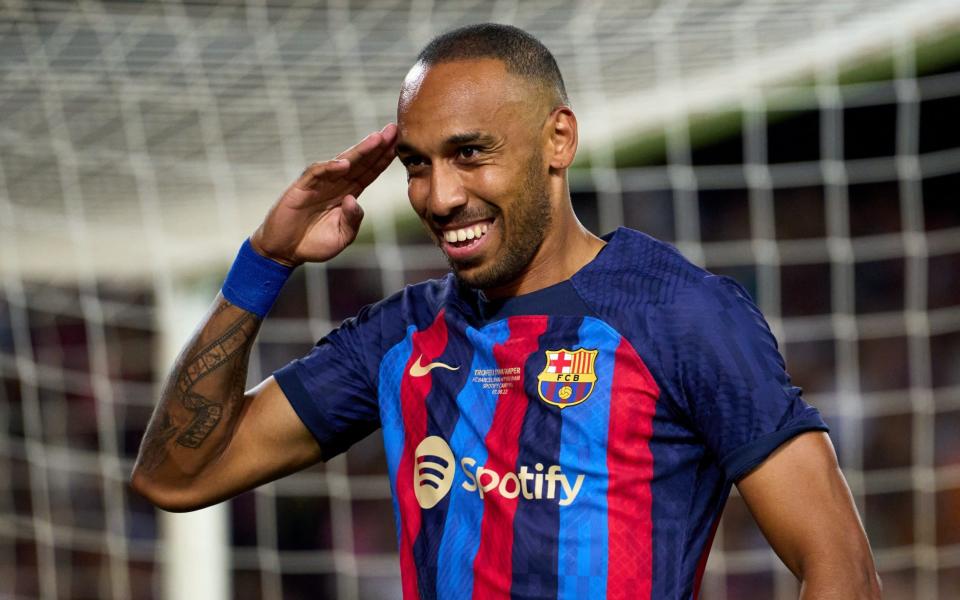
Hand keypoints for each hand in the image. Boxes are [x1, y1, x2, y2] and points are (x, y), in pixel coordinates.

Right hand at [250, 124, 397, 265]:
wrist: (284, 251)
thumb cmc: (314, 243)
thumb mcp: (342, 236)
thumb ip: (353, 220)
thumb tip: (354, 199)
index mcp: (348, 194)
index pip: (370, 172)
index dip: (383, 158)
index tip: (399, 144)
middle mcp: (336, 184)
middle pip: (360, 161)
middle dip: (377, 146)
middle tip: (393, 129)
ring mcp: (319, 183)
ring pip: (342, 162)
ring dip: (360, 150)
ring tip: (377, 139)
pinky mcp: (301, 187)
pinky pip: (316, 173)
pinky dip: (330, 167)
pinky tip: (344, 162)